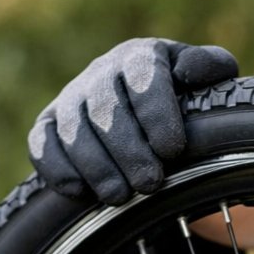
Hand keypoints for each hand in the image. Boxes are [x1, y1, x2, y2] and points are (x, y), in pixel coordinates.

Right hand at [29, 38, 237, 204]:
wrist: (143, 111)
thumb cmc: (182, 98)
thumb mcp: (206, 78)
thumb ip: (211, 67)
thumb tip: (191, 71)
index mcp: (140, 57)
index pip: (143, 78)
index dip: (156, 114)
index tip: (172, 150)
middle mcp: (101, 74)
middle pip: (106, 110)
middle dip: (128, 151)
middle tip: (150, 183)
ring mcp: (71, 100)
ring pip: (74, 131)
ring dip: (97, 167)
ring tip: (120, 196)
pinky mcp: (48, 126)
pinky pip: (42, 145)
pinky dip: (59, 170)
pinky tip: (83, 192)